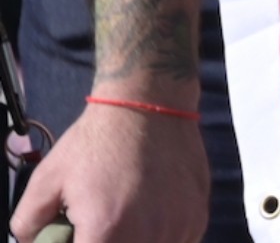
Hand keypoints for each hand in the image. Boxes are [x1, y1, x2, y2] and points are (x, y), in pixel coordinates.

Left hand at [9, 102, 210, 242]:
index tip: (78, 233)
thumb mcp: (45, 180)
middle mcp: (148, 234)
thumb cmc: (97, 142)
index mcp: (107, 230)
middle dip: (105, 241)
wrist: (148, 105)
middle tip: (96, 225)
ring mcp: (178, 227)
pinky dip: (159, 237)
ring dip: (134, 241)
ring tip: (123, 218)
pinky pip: (176, 242)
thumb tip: (37, 242)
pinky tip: (148, 215)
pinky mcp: (197, 218)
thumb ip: (27, 225)